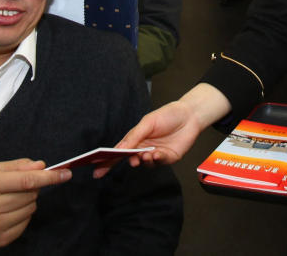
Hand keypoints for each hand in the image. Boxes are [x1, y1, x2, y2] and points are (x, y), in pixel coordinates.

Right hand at [0, 159, 71, 247]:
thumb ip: (19, 166)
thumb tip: (42, 166)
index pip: (27, 181)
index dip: (49, 177)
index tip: (65, 174)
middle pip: (31, 195)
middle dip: (32, 188)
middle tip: (16, 186)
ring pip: (30, 209)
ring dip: (27, 202)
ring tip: (8, 199)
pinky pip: (26, 223)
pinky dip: (22, 215)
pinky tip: (7, 212)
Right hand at [94, 83, 230, 177]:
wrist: (189, 115)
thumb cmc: (167, 115)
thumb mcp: (148, 122)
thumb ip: (134, 136)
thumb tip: (119, 149)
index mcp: (135, 139)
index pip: (118, 152)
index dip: (107, 162)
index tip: (96, 170)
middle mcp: (143, 148)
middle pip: (129, 160)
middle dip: (126, 165)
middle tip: (130, 161)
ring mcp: (155, 154)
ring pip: (144, 164)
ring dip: (143, 161)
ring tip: (145, 154)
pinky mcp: (168, 158)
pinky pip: (158, 163)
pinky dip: (155, 160)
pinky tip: (156, 154)